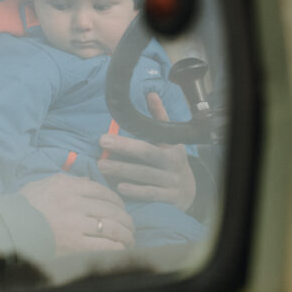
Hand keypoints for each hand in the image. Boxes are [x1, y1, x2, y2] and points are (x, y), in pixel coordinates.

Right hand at [19, 173, 134, 254]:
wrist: (9, 229)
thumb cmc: (24, 208)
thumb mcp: (44, 185)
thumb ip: (67, 182)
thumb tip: (87, 182)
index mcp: (67, 186)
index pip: (101, 191)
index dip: (117, 201)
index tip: (121, 208)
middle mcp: (74, 202)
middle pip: (111, 209)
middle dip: (126, 219)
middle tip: (131, 226)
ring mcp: (75, 223)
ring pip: (112, 226)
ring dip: (126, 234)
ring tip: (130, 239)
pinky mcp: (75, 244)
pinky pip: (105, 245)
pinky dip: (118, 247)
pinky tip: (121, 249)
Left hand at [97, 92, 195, 211]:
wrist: (189, 191)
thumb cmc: (172, 160)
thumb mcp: (170, 140)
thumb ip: (159, 118)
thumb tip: (151, 94)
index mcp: (170, 147)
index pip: (151, 137)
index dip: (130, 135)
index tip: (107, 134)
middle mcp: (172, 163)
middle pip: (146, 153)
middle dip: (123, 148)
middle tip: (102, 143)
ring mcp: (170, 182)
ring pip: (144, 175)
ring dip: (122, 170)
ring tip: (102, 166)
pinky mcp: (168, 198)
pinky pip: (150, 194)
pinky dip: (136, 191)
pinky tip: (119, 187)